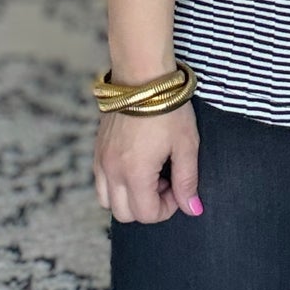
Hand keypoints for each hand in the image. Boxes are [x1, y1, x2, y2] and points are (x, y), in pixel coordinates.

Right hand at [93, 101, 202, 223]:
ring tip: (149, 175)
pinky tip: (135, 164)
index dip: (167, 208)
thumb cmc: (168, 108)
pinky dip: (116, 183)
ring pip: (107, 201)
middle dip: (147, 206)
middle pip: (124, 214)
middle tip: (165, 183)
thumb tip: (192, 208)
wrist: (142, 75)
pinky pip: (100, 181)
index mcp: (135, 173)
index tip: (179, 187)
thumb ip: (188, 181)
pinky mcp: (97, 148)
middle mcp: (112, 170)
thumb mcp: (186, 145)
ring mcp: (101, 159)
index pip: (147, 214)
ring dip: (129, 197)